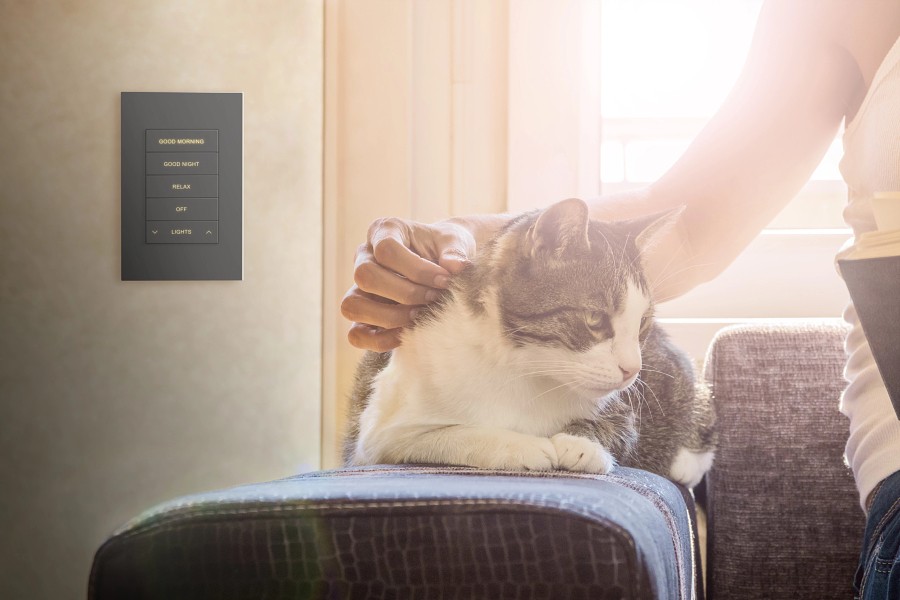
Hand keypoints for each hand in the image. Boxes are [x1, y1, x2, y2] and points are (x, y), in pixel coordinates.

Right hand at [341, 217, 476, 350]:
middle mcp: (364, 257)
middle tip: (434, 298)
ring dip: (389, 317)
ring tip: (420, 316)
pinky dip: (380, 340)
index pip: (385, 249)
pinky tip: (408, 334)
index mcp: (384, 231)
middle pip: (365, 275)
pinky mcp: (363, 314)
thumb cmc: (446, 249)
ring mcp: (358, 287)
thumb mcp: (455, 242)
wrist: (444, 266)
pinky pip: (356, 334)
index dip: (416, 269)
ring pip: (352, 305)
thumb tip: (455, 267)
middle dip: (404, 293)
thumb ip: (455, 251)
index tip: (445, 281)